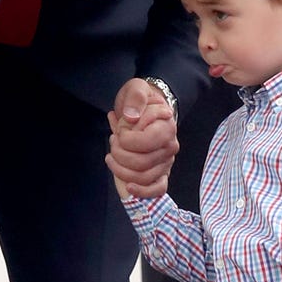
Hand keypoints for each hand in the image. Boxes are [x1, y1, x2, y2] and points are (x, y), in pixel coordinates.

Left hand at [106, 77, 178, 196]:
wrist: (143, 110)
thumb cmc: (138, 101)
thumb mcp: (135, 89)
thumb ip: (135, 98)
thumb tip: (132, 117)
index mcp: (166, 126)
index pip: (145, 142)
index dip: (126, 138)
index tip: (119, 129)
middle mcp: (170, 146)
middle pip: (141, 163)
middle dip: (119, 154)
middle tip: (113, 142)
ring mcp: (166, 162)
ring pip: (144, 177)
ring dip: (121, 170)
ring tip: (112, 156)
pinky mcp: (162, 173)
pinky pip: (158, 189)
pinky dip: (143, 191)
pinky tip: (128, 186)